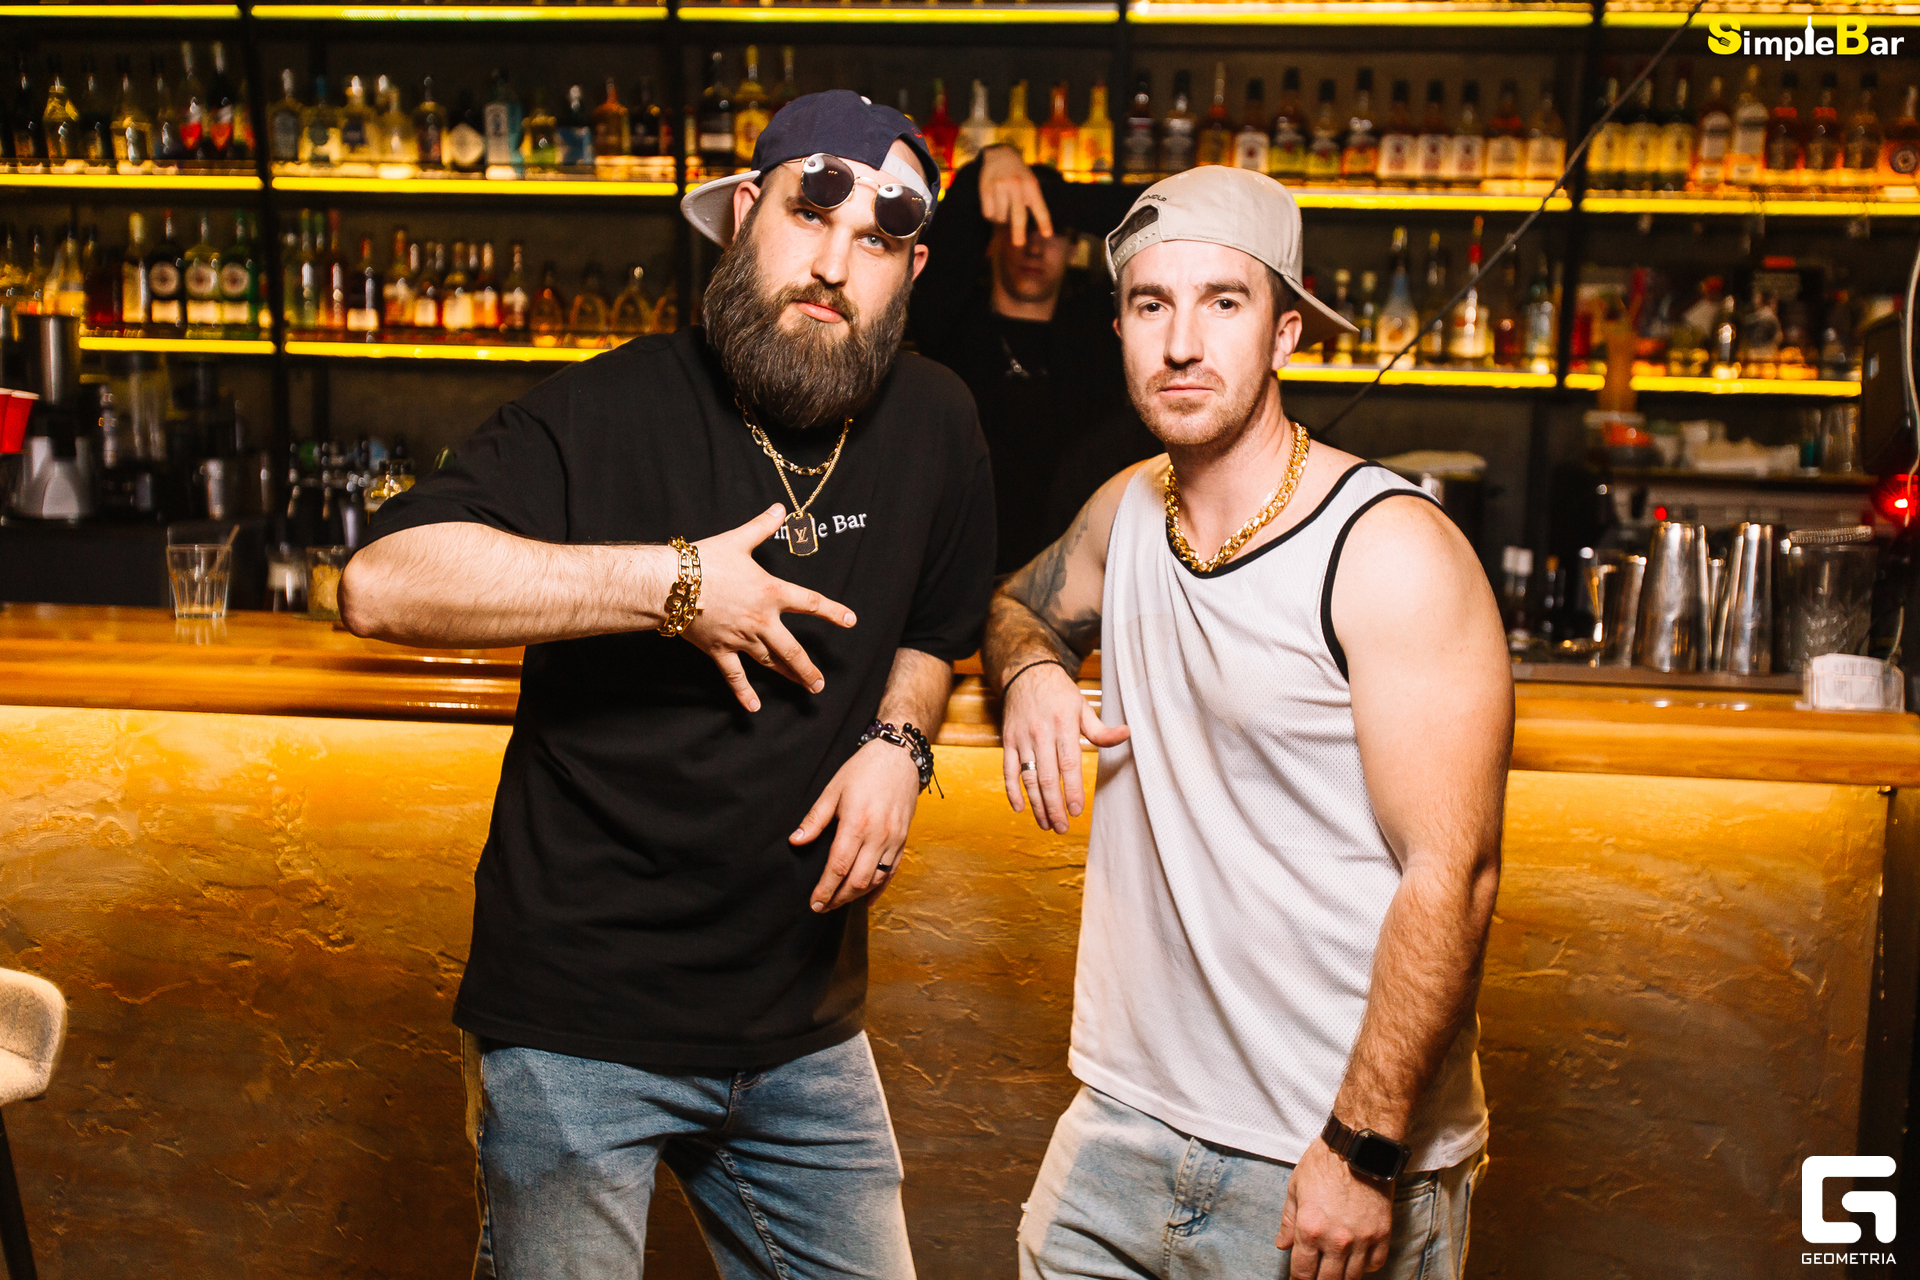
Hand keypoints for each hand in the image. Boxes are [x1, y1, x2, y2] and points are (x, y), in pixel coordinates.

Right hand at [682, 503, 857, 712]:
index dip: (832, 612)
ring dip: (790, 676)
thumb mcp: (738, 540)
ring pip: (771, 663)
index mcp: (770, 593)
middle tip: (820, 683)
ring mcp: (741, 638)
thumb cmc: (704, 560)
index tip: (850, 621)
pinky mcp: (720, 649)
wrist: (670, 583)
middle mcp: (761, 620)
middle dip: (809, 668)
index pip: (810, 603)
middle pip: (793, 650)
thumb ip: (763, 526)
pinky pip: (735, 675)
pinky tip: (754, 707)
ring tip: (806, 688)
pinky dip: (744, 692)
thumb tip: (780, 508)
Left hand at [792, 737, 922, 911]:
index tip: (814, 903)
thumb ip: (814, 819)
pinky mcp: (904, 839)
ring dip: (855, 895)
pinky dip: (878, 888)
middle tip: (822, 907)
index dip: (825, 889)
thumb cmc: (863, 769)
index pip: (838, 866)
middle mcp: (878, 835)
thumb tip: (795, 841)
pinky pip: (892, 871)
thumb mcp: (833, 790)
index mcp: (857, 823)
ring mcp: (894, 839)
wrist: (900, 756)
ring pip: (875, 879)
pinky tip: (866, 898)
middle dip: (838, 898)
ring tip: (838, 901)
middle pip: (857, 880)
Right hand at [979, 146, 1053, 247]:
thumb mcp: (1030, 182)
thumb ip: (1031, 201)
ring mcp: (999, 186)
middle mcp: (1016, 185)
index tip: (1047, 234)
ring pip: (1000, 216)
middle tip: (1019, 243)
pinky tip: (994, 204)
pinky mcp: (985, 189)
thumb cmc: (1019, 175)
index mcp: (1031, 185)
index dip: (1044, 221)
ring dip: (1002, 219)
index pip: (1039, 206)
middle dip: (1018, 231)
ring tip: (1004, 207)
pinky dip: (991, 214)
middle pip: (1018, 214)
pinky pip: (988, 213)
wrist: (1000, 154)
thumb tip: (1028, 227)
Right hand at [1000, 662, 1127, 833]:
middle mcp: (1041, 733)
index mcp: (1063, 725)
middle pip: (1047, 777)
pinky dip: (1011, 791)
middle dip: (1054, 806)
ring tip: (1046, 824)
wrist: (1026, 673)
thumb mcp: (1083, 707)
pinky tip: (1020, 808)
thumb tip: (1126, 734)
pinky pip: (1008, 770)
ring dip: (1036, 804)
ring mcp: (1022, 738)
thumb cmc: (1060, 693)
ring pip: (1028, 778)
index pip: (1069, 763)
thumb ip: (1101, 730)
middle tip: (1062, 827)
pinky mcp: (1008, 741)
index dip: (1072, 789)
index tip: (1077, 810)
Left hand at [1275, 1139, 1393, 1279]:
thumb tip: (1282, 1244)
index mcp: (1309, 1229)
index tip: (1299, 1279)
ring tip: (1336, 1271)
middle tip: (1317, 1276)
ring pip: (1352, 1278)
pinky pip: (1375, 1264)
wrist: (1358, 1147)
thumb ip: (1288, 1221)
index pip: (1302, 1273)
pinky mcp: (1382, 1234)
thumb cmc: (1323, 1163)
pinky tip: (1358, 1258)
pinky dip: (1366, 1266)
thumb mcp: (1295, 1188)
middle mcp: (1336, 1240)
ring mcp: (1362, 1239)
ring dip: (1342, 1277)